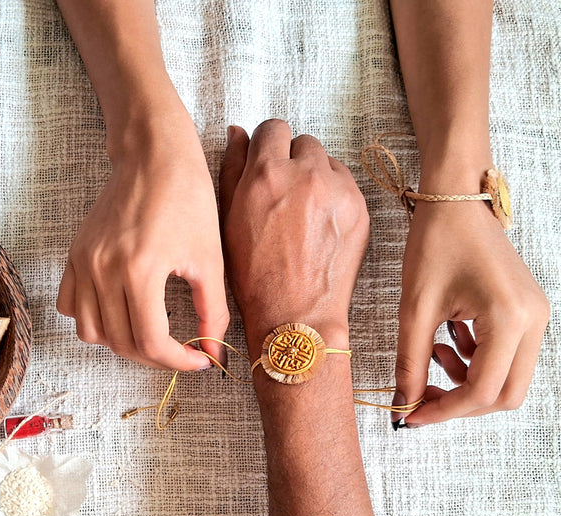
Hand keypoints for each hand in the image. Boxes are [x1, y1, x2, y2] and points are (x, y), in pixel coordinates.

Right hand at [56, 122, 228, 370]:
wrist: (154, 155)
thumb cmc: (188, 198)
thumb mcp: (210, 259)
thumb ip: (213, 313)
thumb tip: (214, 355)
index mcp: (140, 271)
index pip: (151, 343)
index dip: (178, 362)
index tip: (199, 361)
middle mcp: (103, 270)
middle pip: (122, 344)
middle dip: (156, 358)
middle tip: (181, 352)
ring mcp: (84, 263)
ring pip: (92, 333)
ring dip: (123, 344)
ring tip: (151, 335)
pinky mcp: (75, 255)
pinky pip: (71, 307)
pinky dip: (94, 321)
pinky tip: (121, 312)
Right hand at [219, 120, 368, 356]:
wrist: (295, 314)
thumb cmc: (254, 276)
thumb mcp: (228, 222)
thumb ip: (232, 171)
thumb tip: (237, 133)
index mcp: (266, 174)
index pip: (273, 128)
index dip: (267, 146)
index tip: (267, 165)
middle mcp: (305, 174)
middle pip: (303, 142)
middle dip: (293, 163)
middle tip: (284, 197)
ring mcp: (337, 190)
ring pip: (326, 162)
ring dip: (315, 177)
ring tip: (303, 215)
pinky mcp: (359, 207)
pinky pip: (345, 184)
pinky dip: (334, 197)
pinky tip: (320, 226)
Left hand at [394, 200, 549, 426]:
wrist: (455, 199)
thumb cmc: (435, 243)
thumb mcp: (414, 309)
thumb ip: (409, 363)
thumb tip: (403, 405)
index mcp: (510, 319)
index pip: (482, 391)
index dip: (443, 411)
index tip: (410, 415)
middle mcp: (534, 321)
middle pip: (506, 395)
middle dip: (460, 403)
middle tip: (421, 396)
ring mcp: (534, 316)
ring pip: (507, 379)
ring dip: (467, 381)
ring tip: (432, 353)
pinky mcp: (525, 311)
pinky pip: (506, 356)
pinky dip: (475, 361)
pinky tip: (446, 341)